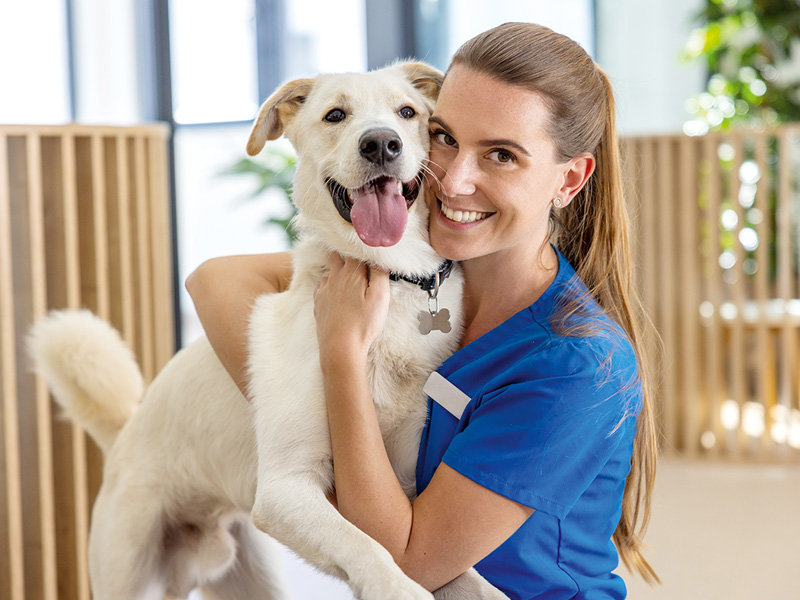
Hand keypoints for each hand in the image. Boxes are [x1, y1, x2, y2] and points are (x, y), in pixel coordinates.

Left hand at [314, 253, 389, 370]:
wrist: (340, 348)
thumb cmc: (363, 323)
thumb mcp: (380, 297)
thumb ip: (380, 273)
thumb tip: (379, 257)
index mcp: (352, 272)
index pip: (357, 250)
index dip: (364, 248)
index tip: (370, 248)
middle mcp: (335, 276)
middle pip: (339, 254)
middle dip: (348, 253)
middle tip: (358, 257)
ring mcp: (324, 289)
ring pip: (330, 268)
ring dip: (338, 266)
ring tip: (348, 271)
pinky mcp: (318, 302)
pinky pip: (322, 284)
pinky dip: (329, 282)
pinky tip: (336, 288)